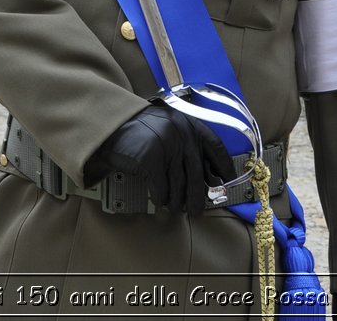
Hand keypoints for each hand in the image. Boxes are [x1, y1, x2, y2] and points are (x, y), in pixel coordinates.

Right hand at [85, 103, 229, 217]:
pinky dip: (160, 199)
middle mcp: (180, 134)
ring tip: (175, 209)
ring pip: (179, 185)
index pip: (215, 147)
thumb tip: (206, 176)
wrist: (108, 125)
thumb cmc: (137, 130)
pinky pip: (160, 190)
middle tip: (197, 211)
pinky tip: (158, 201)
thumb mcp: (167, 128)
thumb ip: (185, 145)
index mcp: (187, 124)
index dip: (224, 166)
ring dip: (177, 202)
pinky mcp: (151, 160)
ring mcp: (166, 146)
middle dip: (198, 197)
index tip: (228, 181)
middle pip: (196, 174)